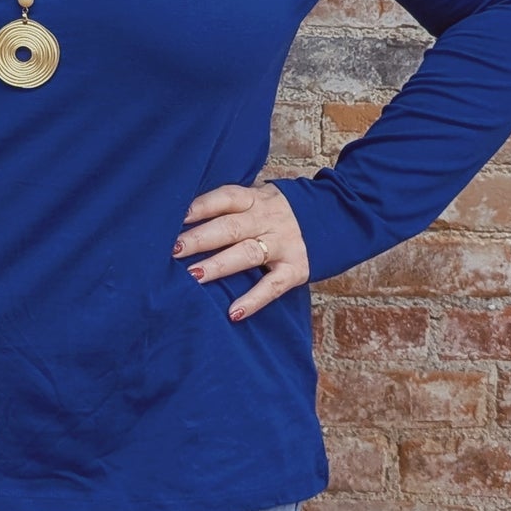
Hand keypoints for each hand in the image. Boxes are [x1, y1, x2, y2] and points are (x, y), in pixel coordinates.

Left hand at [173, 181, 308, 321]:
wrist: (337, 215)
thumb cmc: (282, 212)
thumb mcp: (261, 199)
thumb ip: (233, 207)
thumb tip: (185, 218)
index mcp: (256, 199)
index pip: (225, 198)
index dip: (200, 206)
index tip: (174, 216)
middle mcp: (268, 219)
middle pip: (230, 227)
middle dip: (200, 238)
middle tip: (172, 250)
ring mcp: (283, 244)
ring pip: (246, 254)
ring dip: (218, 266)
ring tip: (193, 277)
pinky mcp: (296, 268)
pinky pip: (273, 285)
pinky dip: (254, 300)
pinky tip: (234, 312)